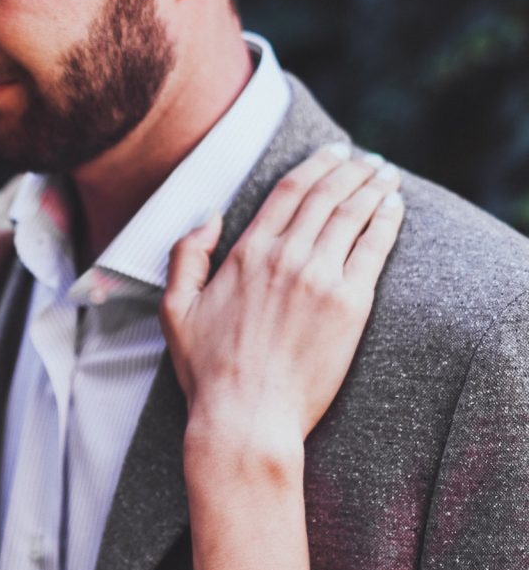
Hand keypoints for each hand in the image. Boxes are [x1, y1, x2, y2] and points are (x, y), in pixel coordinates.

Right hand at [160, 144, 404, 448]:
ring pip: (352, 214)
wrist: (246, 416)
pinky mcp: (350, 304)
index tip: (332, 153)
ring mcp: (319, 278)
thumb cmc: (208, 370)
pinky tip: (394, 207)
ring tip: (385, 174)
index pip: (288, 192)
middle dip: (349, 169)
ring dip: (371, 187)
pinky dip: (386, 220)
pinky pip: (374, 248)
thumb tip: (210, 216)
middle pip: (325, 195)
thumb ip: (186, 255)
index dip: (314, 165)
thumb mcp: (175, 308)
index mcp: (244, 253)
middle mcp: (284, 257)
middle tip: (365, 159)